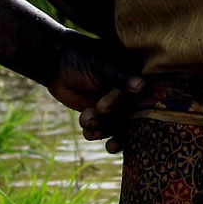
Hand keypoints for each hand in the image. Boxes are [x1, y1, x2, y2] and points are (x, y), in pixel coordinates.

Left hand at [45, 32, 145, 153]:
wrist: (56, 65)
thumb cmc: (83, 58)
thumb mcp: (103, 67)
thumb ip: (121, 78)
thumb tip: (142, 86)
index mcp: (136, 78)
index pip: (146, 98)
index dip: (141, 113)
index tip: (132, 122)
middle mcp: (128, 94)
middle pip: (133, 118)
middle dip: (123, 131)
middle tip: (114, 144)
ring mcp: (114, 105)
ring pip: (115, 126)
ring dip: (104, 130)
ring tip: (91, 128)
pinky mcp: (98, 114)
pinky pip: (100, 129)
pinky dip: (93, 132)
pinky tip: (87, 130)